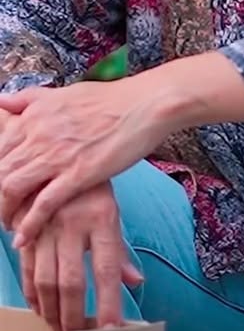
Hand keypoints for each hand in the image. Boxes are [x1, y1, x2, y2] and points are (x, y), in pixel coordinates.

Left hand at [0, 71, 168, 245]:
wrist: (143, 105)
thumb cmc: (109, 99)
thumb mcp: (63, 92)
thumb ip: (30, 99)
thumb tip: (2, 101)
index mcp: (35, 114)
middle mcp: (39, 134)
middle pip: (0, 171)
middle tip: (2, 210)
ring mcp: (57, 155)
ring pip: (12, 188)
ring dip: (4, 211)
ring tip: (7, 224)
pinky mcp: (78, 175)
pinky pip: (43, 205)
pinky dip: (29, 225)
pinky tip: (23, 238)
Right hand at [17, 182, 142, 330]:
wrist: (61, 156)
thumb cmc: (92, 189)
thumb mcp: (111, 212)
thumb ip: (119, 250)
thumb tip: (136, 282)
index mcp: (102, 218)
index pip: (107, 269)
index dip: (109, 302)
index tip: (111, 330)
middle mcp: (73, 223)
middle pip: (72, 282)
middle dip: (74, 316)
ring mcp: (47, 226)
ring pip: (46, 280)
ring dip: (51, 311)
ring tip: (59, 328)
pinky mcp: (27, 229)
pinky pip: (28, 269)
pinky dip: (32, 293)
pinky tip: (40, 307)